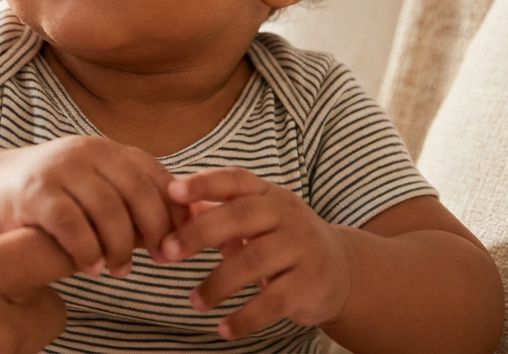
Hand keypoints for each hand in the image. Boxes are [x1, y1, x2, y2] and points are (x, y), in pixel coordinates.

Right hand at [0, 136, 185, 276]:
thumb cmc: (59, 195)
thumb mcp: (102, 189)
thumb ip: (141, 201)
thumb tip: (198, 217)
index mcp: (111, 150)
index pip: (156, 176)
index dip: (174, 211)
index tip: (181, 243)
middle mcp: (89, 152)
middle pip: (137, 191)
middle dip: (154, 229)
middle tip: (160, 261)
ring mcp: (62, 169)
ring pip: (107, 209)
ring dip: (119, 246)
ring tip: (120, 270)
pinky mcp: (36, 191)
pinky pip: (72, 224)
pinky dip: (87, 250)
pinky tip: (91, 267)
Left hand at [160, 167, 353, 340]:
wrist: (341, 268)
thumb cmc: (282, 238)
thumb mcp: (255, 218)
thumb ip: (216, 211)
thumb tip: (171, 201)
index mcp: (268, 194)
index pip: (235, 180)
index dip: (204, 183)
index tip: (172, 191)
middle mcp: (287, 215)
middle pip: (240, 217)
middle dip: (199, 233)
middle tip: (166, 252)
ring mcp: (301, 248)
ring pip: (253, 261)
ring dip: (217, 284)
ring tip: (194, 301)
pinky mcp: (310, 283)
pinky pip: (273, 302)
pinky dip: (245, 318)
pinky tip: (224, 329)